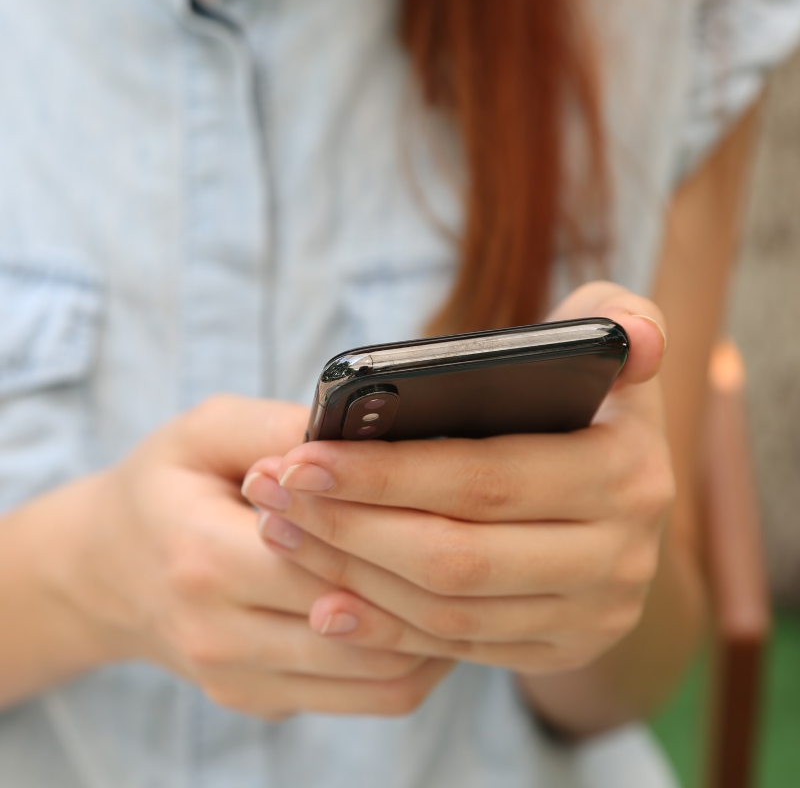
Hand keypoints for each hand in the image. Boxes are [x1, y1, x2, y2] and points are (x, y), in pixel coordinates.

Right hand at [49, 396, 450, 717]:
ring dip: (437, 631)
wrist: (105, 571)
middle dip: (431, 582)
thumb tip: (362, 435)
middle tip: (484, 539)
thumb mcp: (205, 432)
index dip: (398, 529)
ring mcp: (241, 681)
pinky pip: (365, 699)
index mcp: (204, 558)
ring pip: (380, 678)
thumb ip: (277, 427)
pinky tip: (432, 612)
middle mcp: (220, 636)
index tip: (452, 495)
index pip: (331, 558)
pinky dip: (412, 660)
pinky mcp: (261, 702)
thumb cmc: (164, 487)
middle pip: (366, 624)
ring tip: (470, 577)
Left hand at [242, 283, 674, 675]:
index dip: (387, 472)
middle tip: (273, 494)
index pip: (486, 478)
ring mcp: (593, 614)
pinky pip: (458, 648)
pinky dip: (386, 628)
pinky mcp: (560, 649)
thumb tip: (634, 339)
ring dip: (353, 575)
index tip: (301, 456)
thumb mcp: (609, 345)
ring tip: (283, 532)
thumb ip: (619, 316)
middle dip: (350, 527)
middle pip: (456, 554)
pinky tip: (326, 602)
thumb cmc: (588, 402)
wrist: (619, 498)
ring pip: (448, 608)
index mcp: (626, 472)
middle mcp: (621, 555)